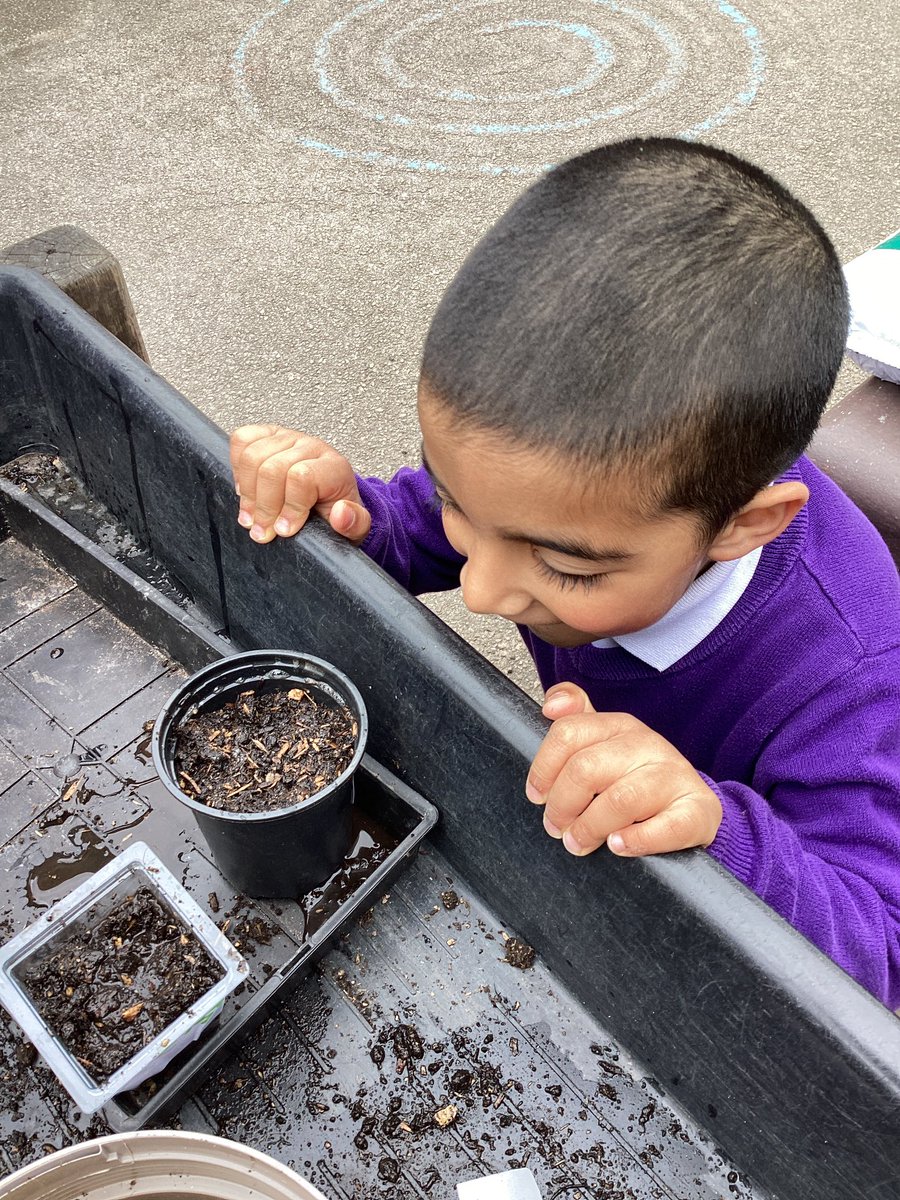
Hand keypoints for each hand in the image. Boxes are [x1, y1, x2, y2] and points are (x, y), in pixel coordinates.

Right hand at [230, 424, 370, 544]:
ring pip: (252, 457)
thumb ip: (355, 524)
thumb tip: (341, 513)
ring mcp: (287, 438)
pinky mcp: (267, 435)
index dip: (289, 507)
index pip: (302, 477)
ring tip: (251, 516)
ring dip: (247, 493)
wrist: (329, 497)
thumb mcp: (355, 527)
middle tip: (262, 531)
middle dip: (264, 507)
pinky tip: (246, 489)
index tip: (284, 530)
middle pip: (271, 469)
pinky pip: (241, 439)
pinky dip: (237, 468)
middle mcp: (311, 446)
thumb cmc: (337, 512)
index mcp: (334, 467)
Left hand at [525, 683, 721, 856]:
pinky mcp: (698, 811)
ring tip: (579, 843)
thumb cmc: (638, 778)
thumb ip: (574, 719)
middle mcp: (648, 745)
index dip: (543, 769)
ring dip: (590, 828)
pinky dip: (636, 841)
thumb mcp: (605, 745)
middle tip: (556, 828)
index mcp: (619, 726)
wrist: (694, 807)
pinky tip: (617, 846)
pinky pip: (666, 827)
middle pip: (586, 768)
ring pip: (622, 800)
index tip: (537, 796)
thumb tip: (550, 705)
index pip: (568, 733)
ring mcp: (675, 776)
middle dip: (562, 804)